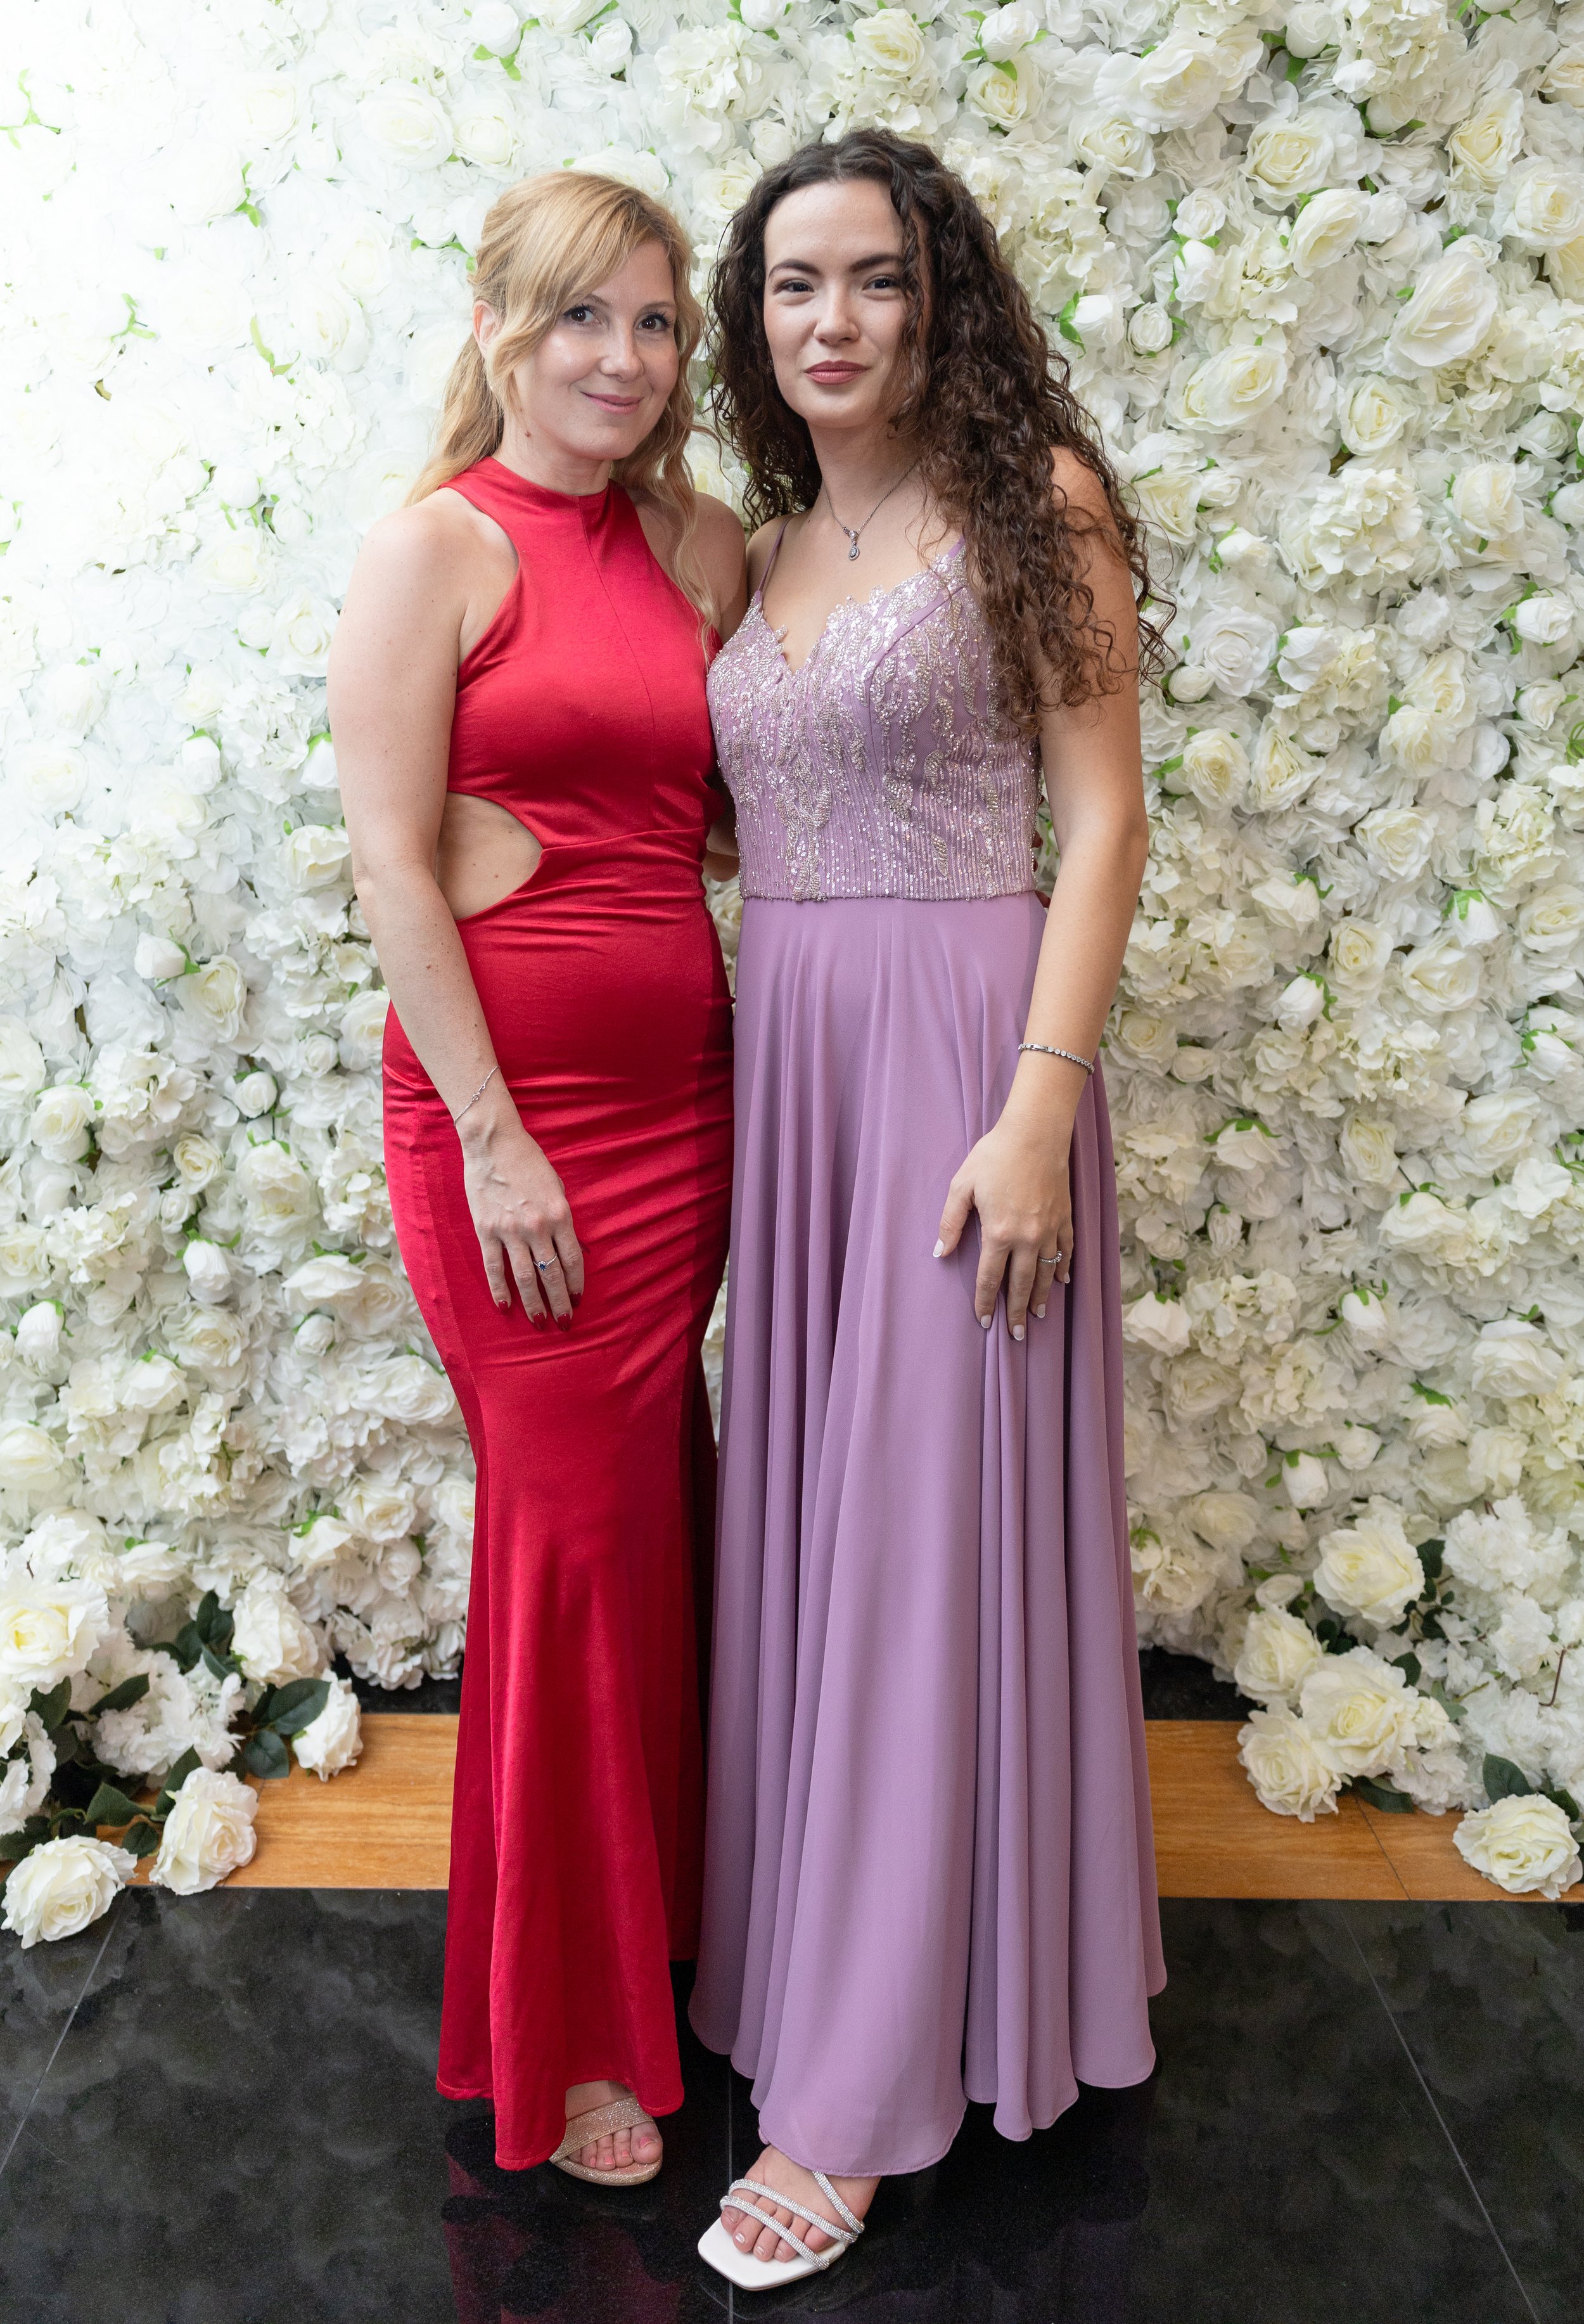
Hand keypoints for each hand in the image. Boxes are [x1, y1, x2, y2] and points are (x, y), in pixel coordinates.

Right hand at [458, 1086, 583, 1325]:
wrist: (494, 1144)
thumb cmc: (529, 1162)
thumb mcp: (557, 1187)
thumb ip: (562, 1218)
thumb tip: (568, 1247)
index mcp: (560, 1214)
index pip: (573, 1260)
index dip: (576, 1284)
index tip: (578, 1301)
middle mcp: (537, 1227)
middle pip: (552, 1274)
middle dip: (560, 1302)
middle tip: (564, 1323)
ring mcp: (510, 1231)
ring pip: (525, 1277)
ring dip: (534, 1303)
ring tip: (540, 1322)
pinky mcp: (486, 1230)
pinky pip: (495, 1267)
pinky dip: (500, 1290)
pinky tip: (506, 1307)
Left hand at [934, 1112, 1072, 1339]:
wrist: (1036, 1132)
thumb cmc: (994, 1156)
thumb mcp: (962, 1186)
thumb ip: (950, 1222)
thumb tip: (941, 1252)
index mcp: (999, 1233)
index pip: (990, 1278)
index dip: (986, 1302)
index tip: (985, 1322)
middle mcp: (1028, 1238)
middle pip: (1021, 1285)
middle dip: (1016, 1313)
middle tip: (1016, 1335)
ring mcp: (1050, 1229)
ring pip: (1046, 1273)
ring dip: (1040, 1297)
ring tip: (1036, 1316)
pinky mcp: (1065, 1217)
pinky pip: (1067, 1250)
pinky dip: (1065, 1268)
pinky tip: (1063, 1282)